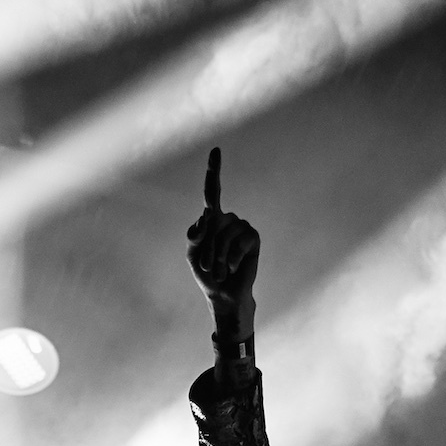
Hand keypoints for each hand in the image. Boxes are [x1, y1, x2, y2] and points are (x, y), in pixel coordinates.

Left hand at [186, 147, 257, 338]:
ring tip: (220, 268)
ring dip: (218, 256)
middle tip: (209, 267)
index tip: (215, 151)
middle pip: (213, 223)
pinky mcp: (253, 237)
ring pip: (225, 234)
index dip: (213, 171)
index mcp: (211, 219)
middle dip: (207, 249)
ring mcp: (241, 226)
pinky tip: (232, 267)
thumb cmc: (207, 274)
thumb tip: (206, 218)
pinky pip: (240, 241)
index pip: (212, 192)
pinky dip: (231, 258)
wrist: (224, 294)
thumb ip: (193, 236)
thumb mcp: (192, 255)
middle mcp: (227, 219)